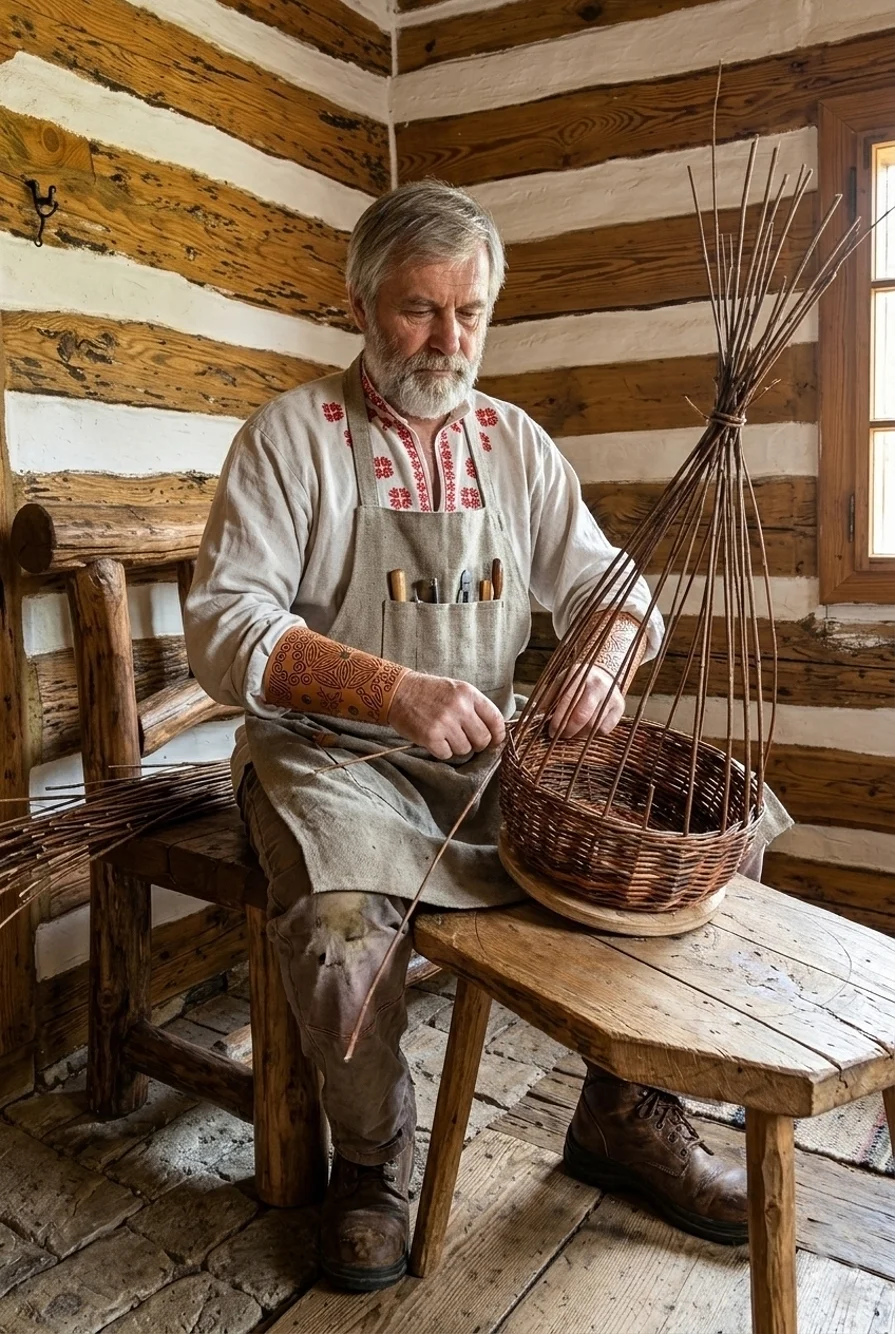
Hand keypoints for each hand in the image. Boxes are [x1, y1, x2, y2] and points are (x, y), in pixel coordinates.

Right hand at [389, 671, 505, 759]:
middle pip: (483, 740)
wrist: (398, 692)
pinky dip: (441, 750)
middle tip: (465, 738)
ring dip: (456, 747)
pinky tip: (434, 738)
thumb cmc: (429, 692)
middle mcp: (459, 707)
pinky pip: (447, 754)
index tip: (494, 740)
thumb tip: (495, 732)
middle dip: (477, 744)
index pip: (495, 720)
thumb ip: (475, 707)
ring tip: (445, 735)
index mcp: (468, 693)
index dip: (498, 734)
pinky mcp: (430, 736)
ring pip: (465, 749)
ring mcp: (444, 722)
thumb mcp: (456, 690)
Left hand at [548, 662, 624, 739]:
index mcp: (579, 675)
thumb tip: (538, 717)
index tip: (551, 731)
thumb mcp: (562, 682)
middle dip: (568, 730)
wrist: (604, 674)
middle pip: (581, 715)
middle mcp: (597, 684)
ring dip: (579, 734)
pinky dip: (592, 734)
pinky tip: (585, 730)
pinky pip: (604, 729)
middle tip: (561, 736)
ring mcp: (610, 696)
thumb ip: (550, 697)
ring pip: (592, 725)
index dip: (558, 720)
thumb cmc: (577, 682)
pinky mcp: (620, 707)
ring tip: (571, 734)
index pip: (566, 701)